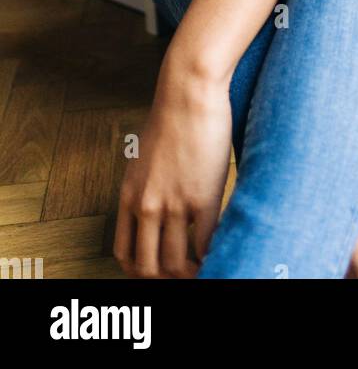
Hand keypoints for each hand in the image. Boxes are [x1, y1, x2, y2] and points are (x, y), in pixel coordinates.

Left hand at [113, 60, 232, 278]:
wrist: (188, 92)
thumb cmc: (171, 117)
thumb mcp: (143, 157)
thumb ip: (145, 187)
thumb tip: (157, 208)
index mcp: (129, 196)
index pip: (124, 254)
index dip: (140, 272)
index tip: (157, 271)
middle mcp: (146, 205)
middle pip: (148, 267)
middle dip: (166, 279)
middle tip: (184, 274)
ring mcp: (174, 204)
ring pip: (177, 263)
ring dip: (191, 272)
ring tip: (204, 266)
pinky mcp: (203, 197)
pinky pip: (205, 244)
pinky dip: (212, 255)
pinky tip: (219, 249)